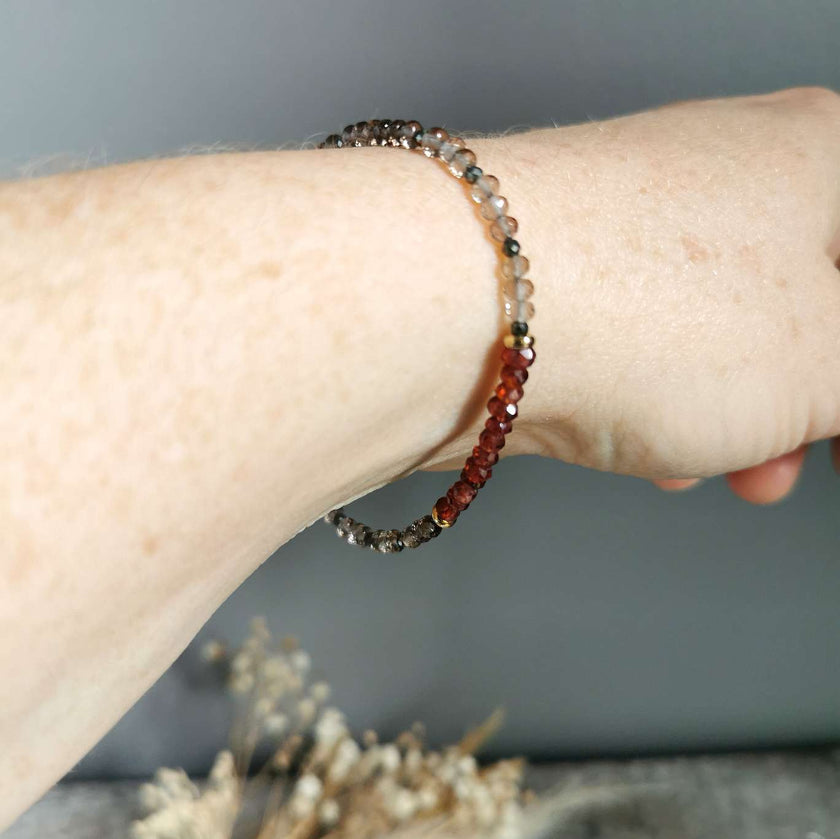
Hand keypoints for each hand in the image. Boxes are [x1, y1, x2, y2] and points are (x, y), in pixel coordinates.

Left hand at [451, 88, 839, 502]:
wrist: (458, 309)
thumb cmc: (646, 311)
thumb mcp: (827, 366)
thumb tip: (836, 389)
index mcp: (813, 156)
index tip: (838, 426)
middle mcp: (718, 170)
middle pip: (796, 303)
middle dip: (807, 401)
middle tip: (797, 459)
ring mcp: (629, 221)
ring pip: (715, 331)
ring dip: (736, 415)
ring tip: (734, 468)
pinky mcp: (564, 276)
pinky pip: (641, 344)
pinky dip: (660, 402)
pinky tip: (652, 453)